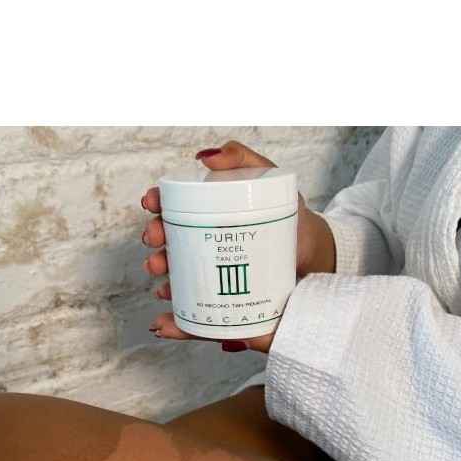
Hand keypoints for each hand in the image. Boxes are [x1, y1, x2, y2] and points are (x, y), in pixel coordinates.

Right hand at [140, 140, 335, 352]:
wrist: (309, 247)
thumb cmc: (288, 209)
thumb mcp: (267, 175)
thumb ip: (241, 158)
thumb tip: (206, 157)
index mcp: (208, 205)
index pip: (174, 200)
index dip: (157, 200)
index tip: (150, 203)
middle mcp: (203, 233)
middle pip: (169, 234)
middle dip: (156, 236)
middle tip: (155, 239)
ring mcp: (211, 260)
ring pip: (176, 265)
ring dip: (161, 268)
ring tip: (160, 273)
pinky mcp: (221, 285)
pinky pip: (193, 296)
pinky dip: (177, 302)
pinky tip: (169, 303)